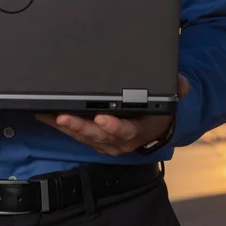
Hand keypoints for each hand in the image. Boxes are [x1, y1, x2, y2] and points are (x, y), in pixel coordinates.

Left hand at [36, 74, 189, 155]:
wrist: (153, 125)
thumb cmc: (157, 109)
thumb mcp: (171, 97)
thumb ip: (176, 88)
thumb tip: (181, 84)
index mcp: (139, 129)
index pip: (127, 131)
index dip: (114, 127)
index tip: (101, 118)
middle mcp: (120, 140)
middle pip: (98, 136)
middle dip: (80, 126)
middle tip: (64, 115)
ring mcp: (105, 142)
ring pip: (84, 136)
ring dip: (66, 126)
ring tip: (50, 115)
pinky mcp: (93, 139)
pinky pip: (75, 134)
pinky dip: (60, 125)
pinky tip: (45, 115)